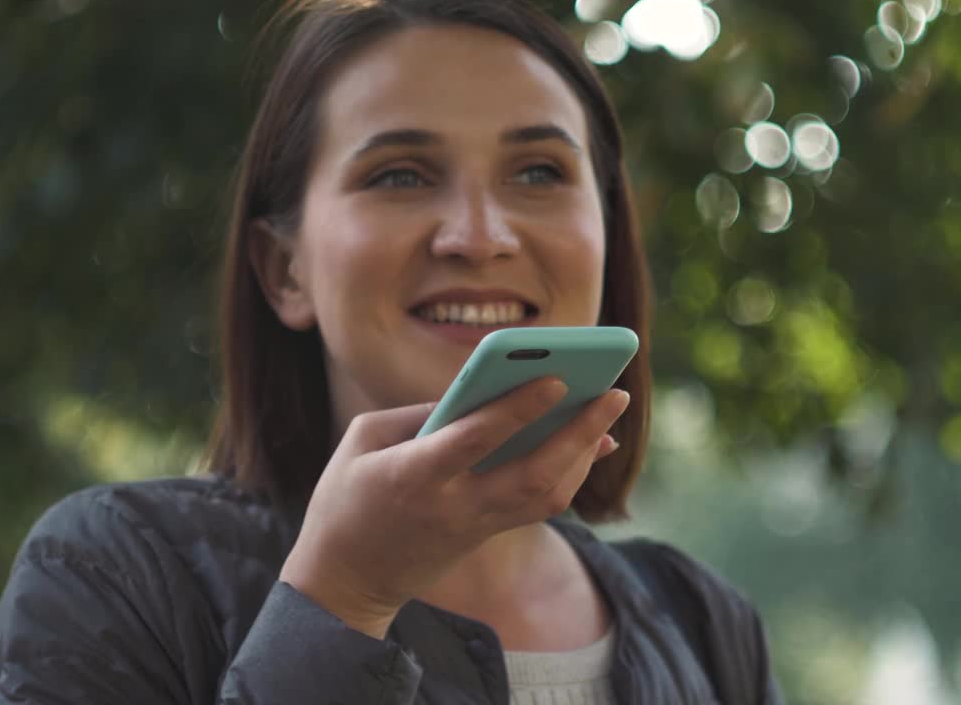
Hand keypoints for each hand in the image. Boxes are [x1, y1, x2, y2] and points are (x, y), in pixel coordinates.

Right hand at [278, 378, 628, 637]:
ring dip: (585, 453)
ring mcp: (475, 526)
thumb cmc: (345, 498)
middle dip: (580, 433)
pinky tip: (589, 443)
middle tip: (615, 393)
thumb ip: (420, 412)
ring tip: (609, 410)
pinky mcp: (486, 535)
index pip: (476, 440)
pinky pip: (540, 505)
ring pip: (548, 496)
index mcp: (413, 476)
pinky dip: (571, 472)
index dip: (519, 409)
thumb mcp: (362, 441)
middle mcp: (453, 505)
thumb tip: (480, 390)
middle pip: (534, 475)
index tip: (557, 379)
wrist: (345, 581)